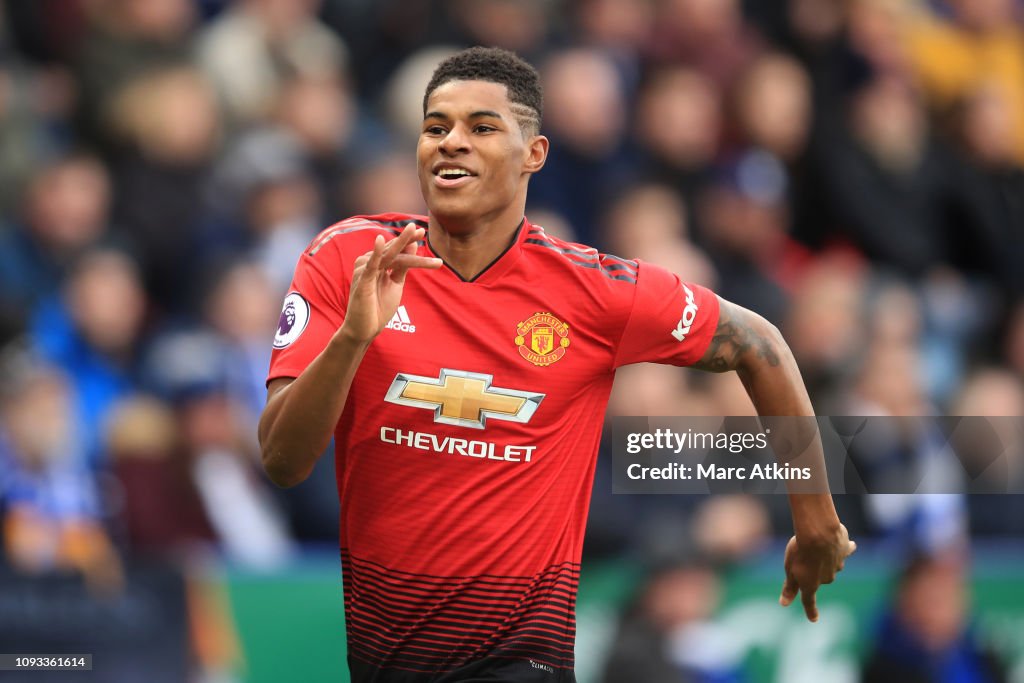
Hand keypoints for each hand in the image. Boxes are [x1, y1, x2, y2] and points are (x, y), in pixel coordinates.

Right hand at [340, 224, 441, 343]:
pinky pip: (370, 265)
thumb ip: (402, 266)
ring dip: (401, 244)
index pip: (395, 250)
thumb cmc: (378, 307)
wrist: (366, 329)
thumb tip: (413, 245)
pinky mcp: (362, 281)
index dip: (408, 240)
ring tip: (414, 231)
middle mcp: (369, 263)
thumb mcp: (395, 283)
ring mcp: (365, 271)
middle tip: (420, 228)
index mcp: (378, 264)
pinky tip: (379, 241)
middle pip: (392, 249)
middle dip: (407, 238)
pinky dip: (375, 253)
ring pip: (388, 256)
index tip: (422, 232)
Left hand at [779, 523, 855, 621]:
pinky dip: (845, 547)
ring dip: (825, 556)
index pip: (809, 601)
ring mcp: (838, 564)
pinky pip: (845, 550)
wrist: (819, 532)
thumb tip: (784, 604)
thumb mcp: (789, 569)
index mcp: (811, 584)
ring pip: (831, 562)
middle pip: (818, 575)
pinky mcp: (845, 550)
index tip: (813, 619)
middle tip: (802, 553)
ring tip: (818, 543)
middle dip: (813, 567)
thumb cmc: (800, 551)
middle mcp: (827, 578)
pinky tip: (847, 544)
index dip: (811, 611)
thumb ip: (790, 587)